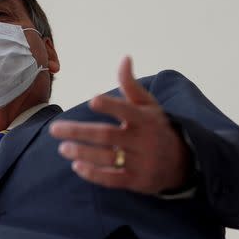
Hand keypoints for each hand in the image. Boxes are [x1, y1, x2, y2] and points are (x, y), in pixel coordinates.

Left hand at [49, 56, 188, 193]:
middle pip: (107, 136)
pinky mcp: (137, 181)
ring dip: (82, 153)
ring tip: (63, 148)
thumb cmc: (157, 128)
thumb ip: (131, 85)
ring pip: (107, 158)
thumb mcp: (149, 106)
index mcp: (146, 119)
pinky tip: (77, 166)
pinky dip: (94, 174)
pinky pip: (112, 179)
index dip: (110, 105)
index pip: (127, 110)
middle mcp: (143, 140)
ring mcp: (140, 162)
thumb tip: (124, 58)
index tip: (92, 100)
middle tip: (55, 129)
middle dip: (79, 132)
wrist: (183, 163)